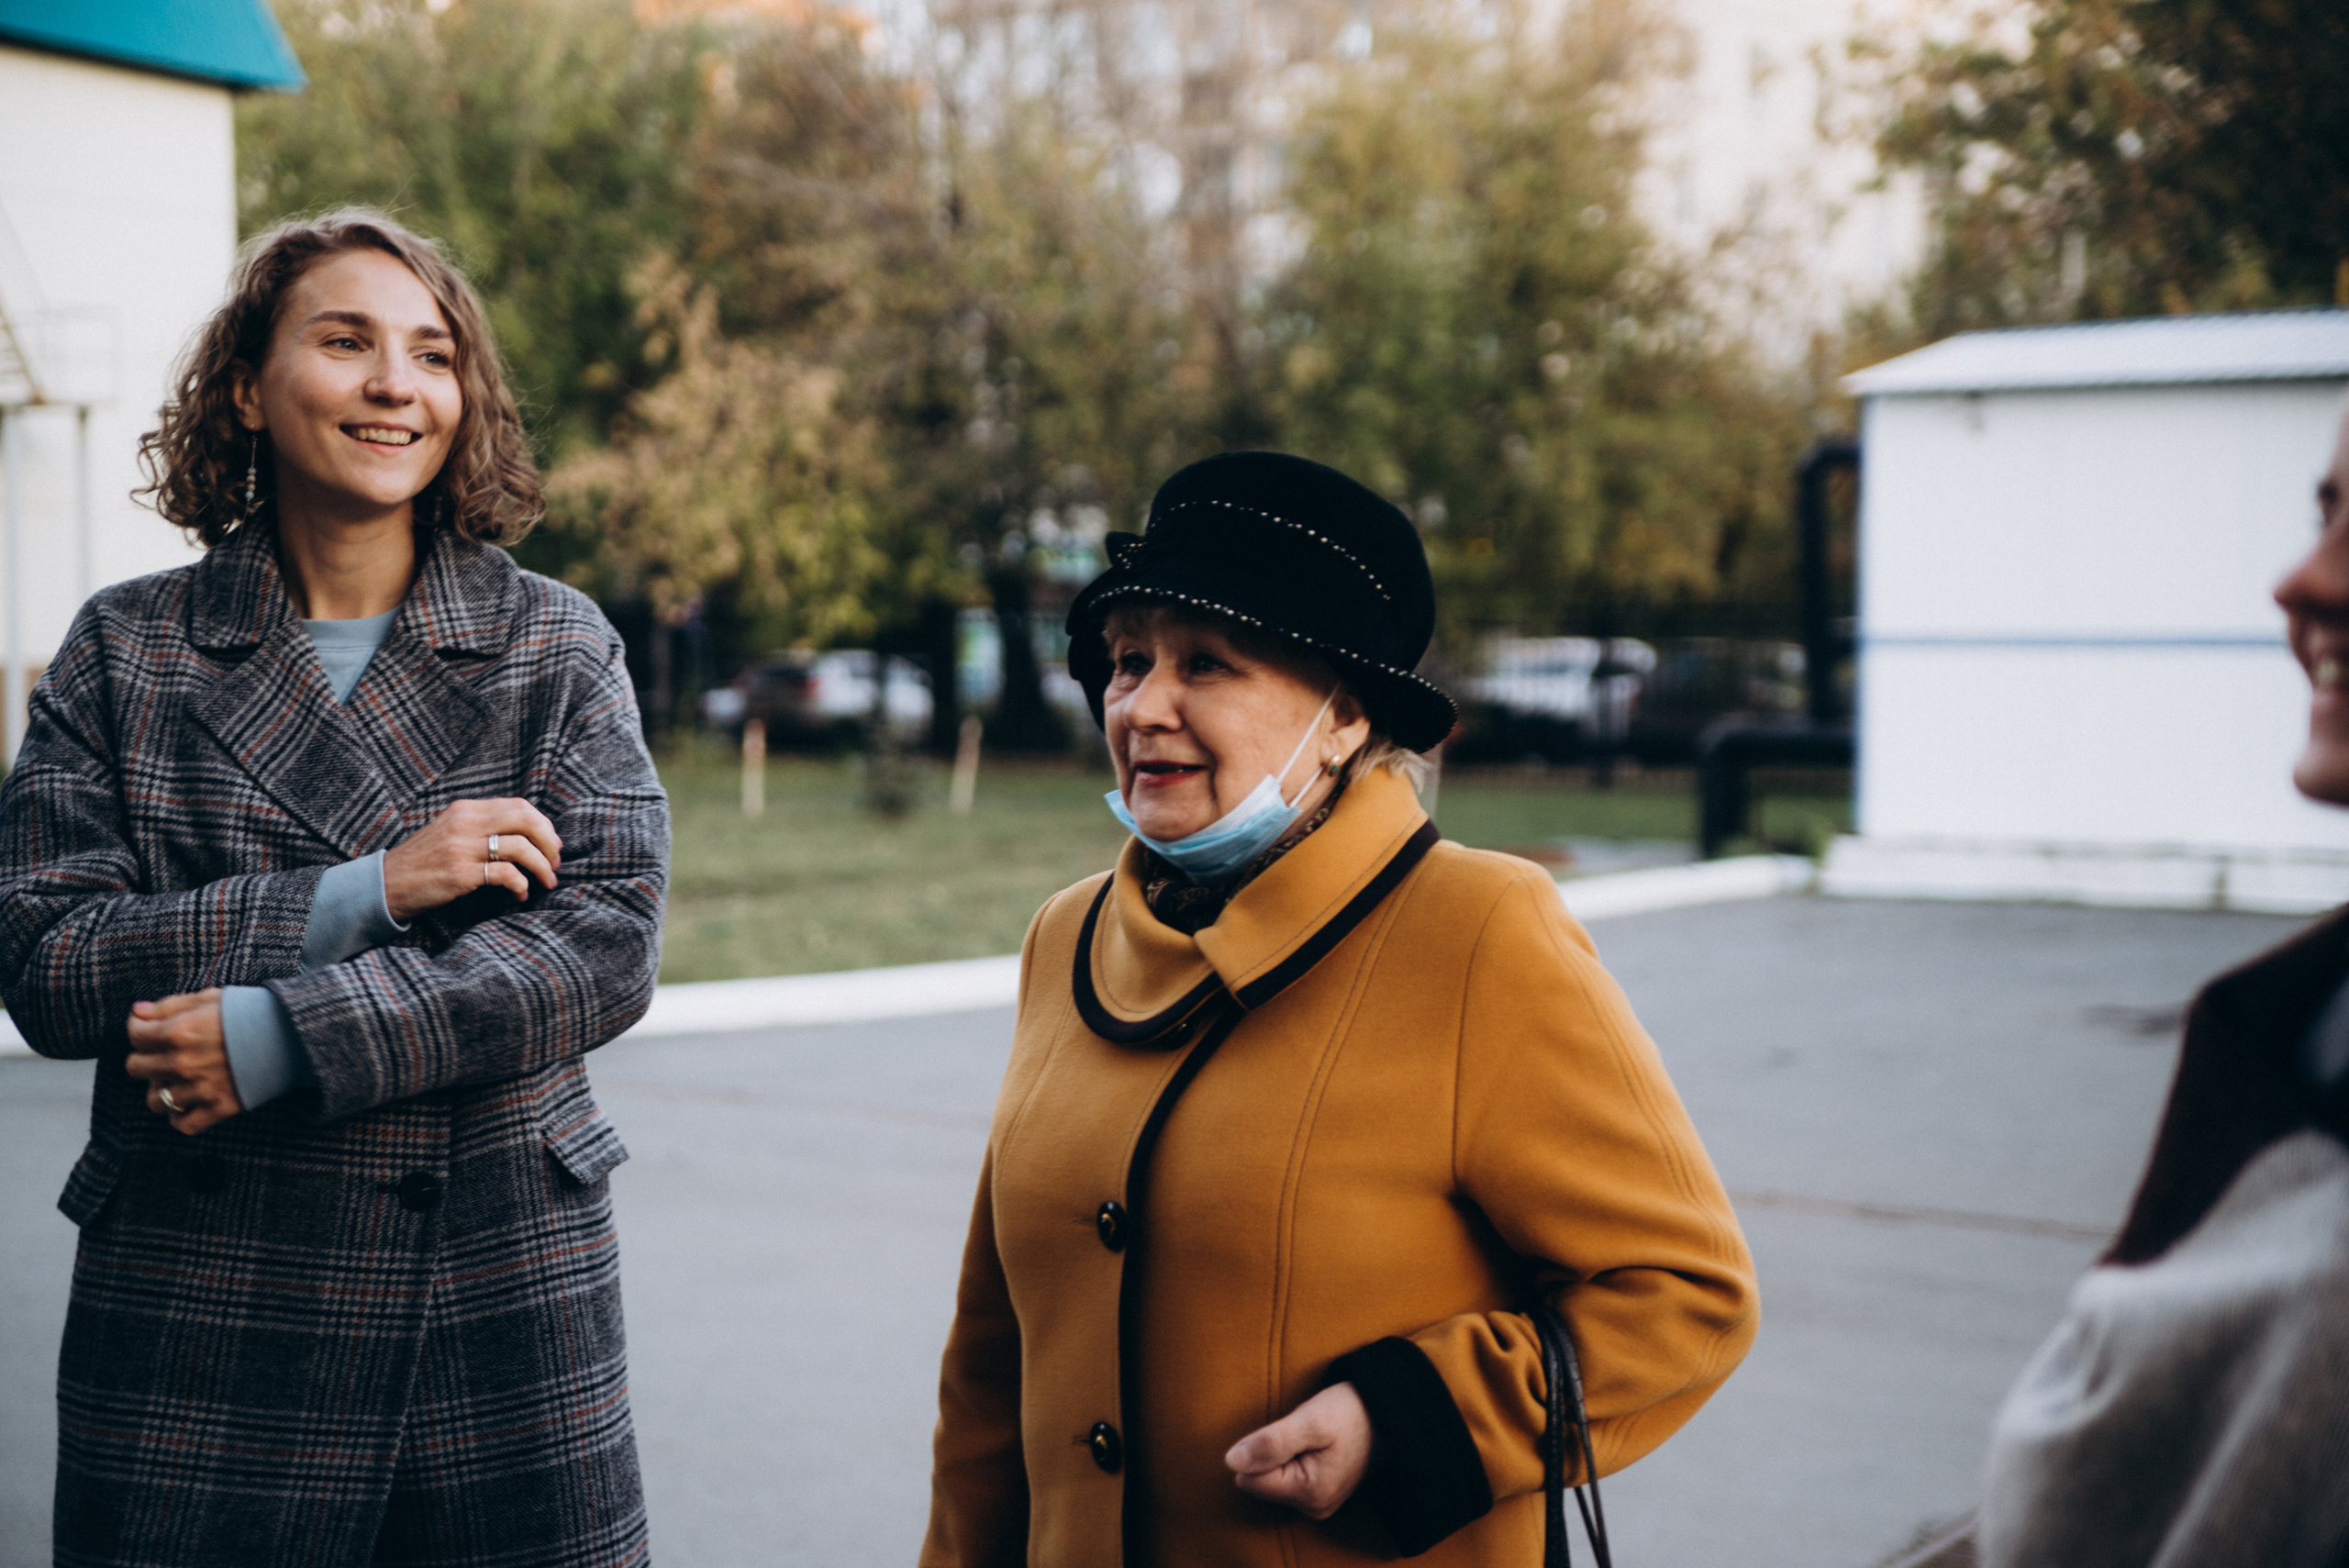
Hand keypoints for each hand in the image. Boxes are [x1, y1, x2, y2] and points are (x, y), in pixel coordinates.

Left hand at [125, 989, 242, 1134]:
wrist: (292, 1035)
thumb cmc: (250, 1012)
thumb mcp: (210, 998)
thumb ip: (169, 1005)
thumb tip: (138, 1012)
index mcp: (179, 1031)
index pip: (135, 1035)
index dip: (139, 1027)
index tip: (148, 1027)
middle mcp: (182, 1063)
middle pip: (136, 1067)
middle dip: (144, 1057)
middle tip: (161, 1053)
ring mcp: (200, 1088)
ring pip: (155, 1100)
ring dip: (160, 1089)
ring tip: (175, 1080)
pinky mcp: (219, 1107)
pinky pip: (183, 1124)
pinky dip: (180, 1117)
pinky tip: (188, 1103)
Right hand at [383, 797, 561, 921]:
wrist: (387, 883)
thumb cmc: (424, 861)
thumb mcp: (451, 830)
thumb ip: (482, 825)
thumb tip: (526, 832)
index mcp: (466, 809)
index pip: (520, 806)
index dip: (544, 825)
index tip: (553, 845)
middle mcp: (466, 823)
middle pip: (527, 821)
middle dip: (550, 843)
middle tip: (556, 863)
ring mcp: (462, 848)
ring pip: (521, 848)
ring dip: (542, 867)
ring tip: (547, 882)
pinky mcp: (460, 874)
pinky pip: (506, 874)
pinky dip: (522, 885)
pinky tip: (522, 895)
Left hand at [1225, 1382, 1372, 1520]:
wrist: (1387, 1414)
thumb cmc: (1351, 1413)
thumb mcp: (1309, 1421)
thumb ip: (1270, 1443)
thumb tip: (1231, 1462)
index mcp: (1309, 1493)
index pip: (1251, 1479)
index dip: (1261, 1449)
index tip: (1289, 1433)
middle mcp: (1313, 1507)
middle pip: (1261, 1480)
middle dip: (1272, 1452)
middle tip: (1303, 1433)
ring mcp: (1317, 1503)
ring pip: (1273, 1478)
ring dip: (1284, 1454)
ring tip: (1312, 1438)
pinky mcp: (1319, 1494)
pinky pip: (1287, 1478)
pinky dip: (1294, 1458)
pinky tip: (1315, 1446)